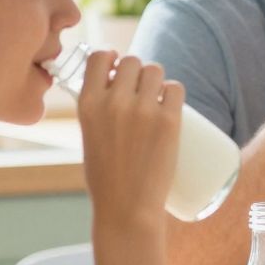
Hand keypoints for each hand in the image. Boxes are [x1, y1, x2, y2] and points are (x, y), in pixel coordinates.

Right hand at [76, 51, 183, 224]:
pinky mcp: (169, 121)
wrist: (126, 208)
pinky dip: (174, 92)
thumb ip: (98, 113)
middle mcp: (114, 101)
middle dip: (138, 71)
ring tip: (157, 97)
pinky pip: (176, 89)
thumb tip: (114, 91)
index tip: (117, 66)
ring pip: (156, 71)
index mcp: (88, 104)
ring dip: (158, 80)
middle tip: (142, 90)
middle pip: (133, 61)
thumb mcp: (89, 137)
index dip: (111, 57)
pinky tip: (171, 102)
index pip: (100, 57)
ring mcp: (143, 110)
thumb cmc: (106, 179)